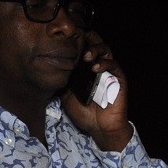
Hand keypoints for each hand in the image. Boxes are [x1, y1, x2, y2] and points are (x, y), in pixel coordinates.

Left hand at [61, 30, 132, 150]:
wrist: (99, 128)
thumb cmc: (85, 113)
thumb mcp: (66, 96)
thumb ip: (62, 82)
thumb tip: (48, 71)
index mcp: (86, 69)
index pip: (84, 47)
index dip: (77, 40)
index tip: (66, 40)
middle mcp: (99, 67)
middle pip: (96, 43)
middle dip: (88, 40)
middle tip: (78, 45)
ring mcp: (109, 72)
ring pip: (106, 50)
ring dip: (96, 49)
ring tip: (86, 56)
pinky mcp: (119, 79)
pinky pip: (114, 65)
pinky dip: (105, 63)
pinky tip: (95, 67)